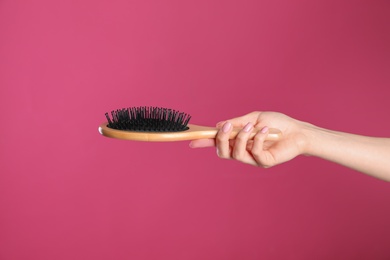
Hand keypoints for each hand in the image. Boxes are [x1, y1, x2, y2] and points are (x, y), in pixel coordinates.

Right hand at [189, 111, 308, 167]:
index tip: (192, 140)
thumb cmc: (277, 123)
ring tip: (251, 127)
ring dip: (241, 138)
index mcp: (238, 140)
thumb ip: (237, 123)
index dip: (205, 142)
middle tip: (226, 127)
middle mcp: (243, 151)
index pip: (218, 142)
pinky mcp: (264, 162)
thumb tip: (219, 125)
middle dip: (221, 139)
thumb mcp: (253, 118)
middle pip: (222, 152)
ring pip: (236, 154)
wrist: (298, 131)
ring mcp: (253, 158)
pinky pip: (254, 153)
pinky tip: (265, 130)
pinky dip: (257, 139)